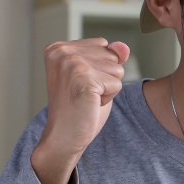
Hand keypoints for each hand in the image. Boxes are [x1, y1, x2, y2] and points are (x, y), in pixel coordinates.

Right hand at [31, 38, 128, 183]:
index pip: (103, 46)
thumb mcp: (96, 75)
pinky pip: (117, 84)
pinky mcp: (83, 78)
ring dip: (108, 89)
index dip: (100, 69)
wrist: (63, 137)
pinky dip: (109, 98)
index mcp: (59, 47)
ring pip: (117, 70)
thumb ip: (110, 56)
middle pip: (111, 56)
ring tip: (87, 98)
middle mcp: (62, 52)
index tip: (81, 84)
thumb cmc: (78, 108)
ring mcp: (71, 63)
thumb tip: (124, 47)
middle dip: (105, 78)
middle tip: (84, 93)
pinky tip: (90, 104)